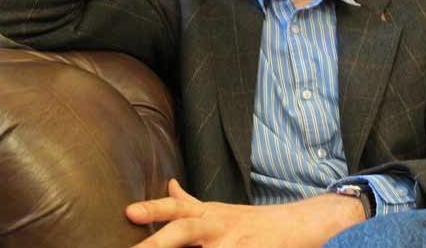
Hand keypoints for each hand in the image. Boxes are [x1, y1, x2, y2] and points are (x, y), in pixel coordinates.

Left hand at [126, 179, 364, 247]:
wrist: (297, 223)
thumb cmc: (251, 221)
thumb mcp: (217, 209)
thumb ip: (188, 202)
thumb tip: (168, 184)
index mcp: (208, 214)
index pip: (176, 208)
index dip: (153, 209)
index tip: (129, 213)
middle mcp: (219, 225)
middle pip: (185, 228)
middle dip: (160, 242)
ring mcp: (236, 241)